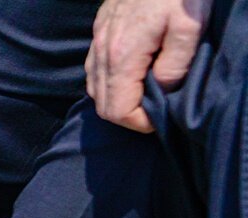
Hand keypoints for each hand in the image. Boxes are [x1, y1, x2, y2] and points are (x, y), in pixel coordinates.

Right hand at [87, 0, 209, 132]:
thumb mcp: (190, 28)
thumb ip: (174, 67)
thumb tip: (161, 92)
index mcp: (122, 55)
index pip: (117, 110)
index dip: (139, 123)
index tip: (160, 119)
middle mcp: (102, 51)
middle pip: (102, 104)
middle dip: (127, 115)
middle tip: (154, 111)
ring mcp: (97, 39)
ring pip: (95, 87)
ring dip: (117, 98)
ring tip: (144, 94)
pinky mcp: (100, 28)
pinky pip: (94, 67)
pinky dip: (109, 80)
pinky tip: (131, 73)